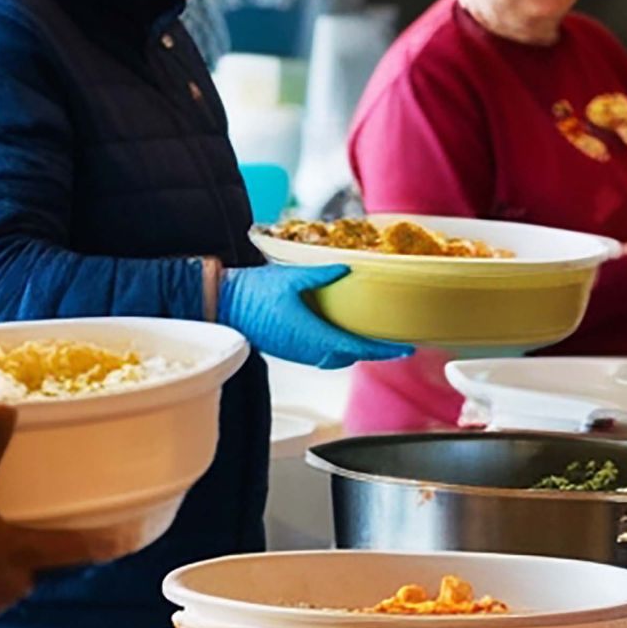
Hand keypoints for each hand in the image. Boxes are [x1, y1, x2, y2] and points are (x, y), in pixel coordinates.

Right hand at [0, 405, 146, 623]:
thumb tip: (5, 410)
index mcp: (25, 551)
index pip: (80, 548)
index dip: (108, 543)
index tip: (130, 540)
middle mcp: (16, 581)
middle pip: (40, 566)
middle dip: (35, 550)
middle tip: (23, 532)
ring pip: (8, 581)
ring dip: (0, 566)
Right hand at [218, 264, 412, 368]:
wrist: (222, 305)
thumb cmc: (251, 293)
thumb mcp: (289, 277)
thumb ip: (320, 275)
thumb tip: (346, 268)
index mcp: (312, 334)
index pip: (356, 347)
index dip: (383, 350)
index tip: (404, 350)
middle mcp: (306, 349)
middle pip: (348, 356)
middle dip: (370, 351)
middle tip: (389, 341)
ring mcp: (295, 352)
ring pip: (333, 359)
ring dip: (351, 350)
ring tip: (366, 338)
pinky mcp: (286, 350)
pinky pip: (319, 356)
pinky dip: (334, 349)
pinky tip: (335, 334)